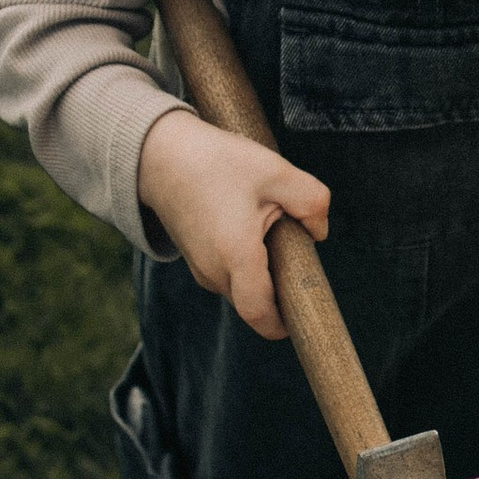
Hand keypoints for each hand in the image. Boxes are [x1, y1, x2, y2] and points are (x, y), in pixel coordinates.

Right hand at [135, 109, 330, 338]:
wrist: (159, 154)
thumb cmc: (215, 161)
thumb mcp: (276, 171)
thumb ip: (312, 201)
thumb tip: (319, 232)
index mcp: (236, 256)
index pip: (261, 315)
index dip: (284, 323)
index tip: (303, 311)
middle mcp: (214, 271)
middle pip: (255, 304)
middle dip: (279, 289)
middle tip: (293, 248)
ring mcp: (200, 268)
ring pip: (241, 289)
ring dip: (262, 273)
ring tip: (268, 227)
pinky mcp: (194, 260)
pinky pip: (228, 274)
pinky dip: (245, 263)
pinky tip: (248, 226)